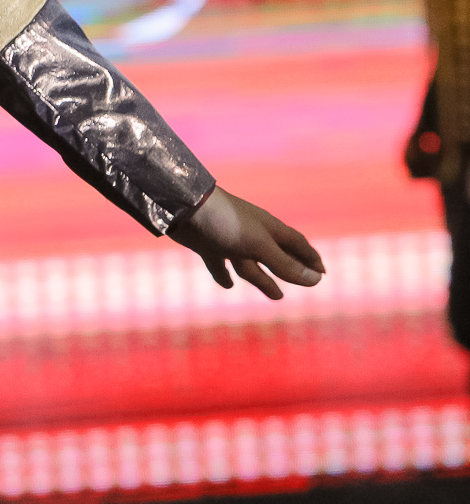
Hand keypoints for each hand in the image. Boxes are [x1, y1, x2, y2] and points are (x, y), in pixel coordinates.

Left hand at [168, 186, 324, 298]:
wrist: (182, 207)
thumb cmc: (226, 223)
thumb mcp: (259, 246)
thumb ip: (285, 264)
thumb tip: (317, 281)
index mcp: (268, 229)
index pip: (297, 245)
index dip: (310, 259)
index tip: (322, 273)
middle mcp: (250, 234)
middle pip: (276, 256)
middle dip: (290, 270)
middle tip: (306, 284)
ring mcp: (228, 239)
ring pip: (250, 264)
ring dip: (263, 279)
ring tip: (277, 296)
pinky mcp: (206, 245)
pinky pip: (218, 263)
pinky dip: (223, 274)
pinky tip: (227, 284)